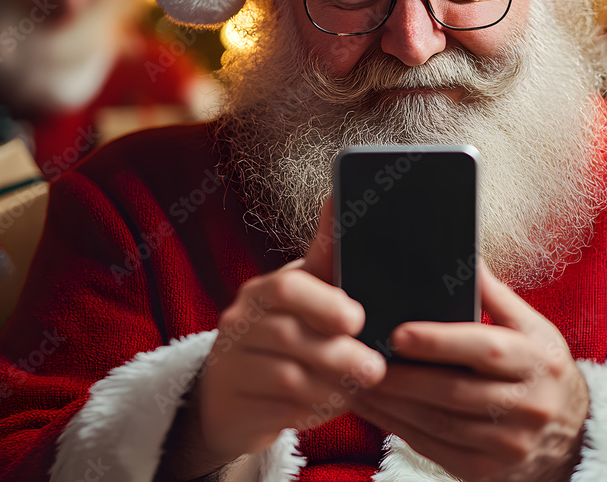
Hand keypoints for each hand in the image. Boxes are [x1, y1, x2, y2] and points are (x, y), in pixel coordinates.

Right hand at [165, 198, 386, 478]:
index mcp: (263, 290)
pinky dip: (314, 411)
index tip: (358, 319)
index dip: (325, 304)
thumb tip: (339, 195)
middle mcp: (240, 322)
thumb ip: (326, 254)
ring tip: (361, 387)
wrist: (234, 393)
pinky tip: (333, 404)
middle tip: (375, 367)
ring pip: (288, 377)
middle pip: (289, 336)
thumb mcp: (307, 292)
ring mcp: (231, 365)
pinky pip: (280, 411)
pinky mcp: (235, 405)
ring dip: (332, 384)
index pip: (287, 288)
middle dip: (338, 353)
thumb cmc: (286, 330)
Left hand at [351, 265, 588, 481]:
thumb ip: (496, 295)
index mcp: (536, 359)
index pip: (485, 349)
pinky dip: (401, 430)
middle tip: (360, 359)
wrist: (575, 435)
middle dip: (403, 377)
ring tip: (358, 383)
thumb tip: (465, 255)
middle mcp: (528, 404)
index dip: (440, 342)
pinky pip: (436, 449)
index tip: (399, 334)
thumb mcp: (533, 328)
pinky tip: (377, 411)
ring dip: (392, 404)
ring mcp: (509, 443)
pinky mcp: (488, 471)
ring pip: (440, 424)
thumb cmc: (541, 369)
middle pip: (455, 391)